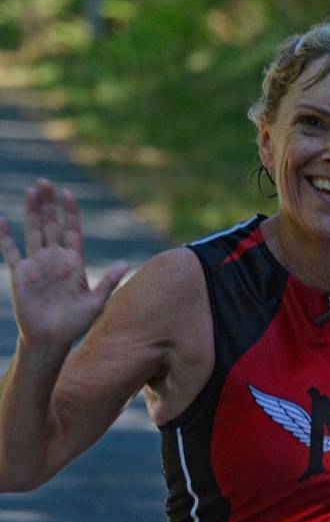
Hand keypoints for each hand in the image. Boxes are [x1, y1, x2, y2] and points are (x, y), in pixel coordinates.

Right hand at [0, 180, 127, 350]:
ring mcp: (37, 265)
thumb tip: (124, 263)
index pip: (72, 231)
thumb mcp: (95, 303)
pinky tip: (2, 220)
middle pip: (52, 225)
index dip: (70, 213)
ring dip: (32, 212)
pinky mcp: (21, 274)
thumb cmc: (75, 323)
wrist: (51, 339)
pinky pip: (11, 252)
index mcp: (74, 263)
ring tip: (32, 191)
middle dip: (48, 204)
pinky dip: (6, 237)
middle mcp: (55, 259)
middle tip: (45, 182)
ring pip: (34, 232)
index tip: (68, 194)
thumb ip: (109, 282)